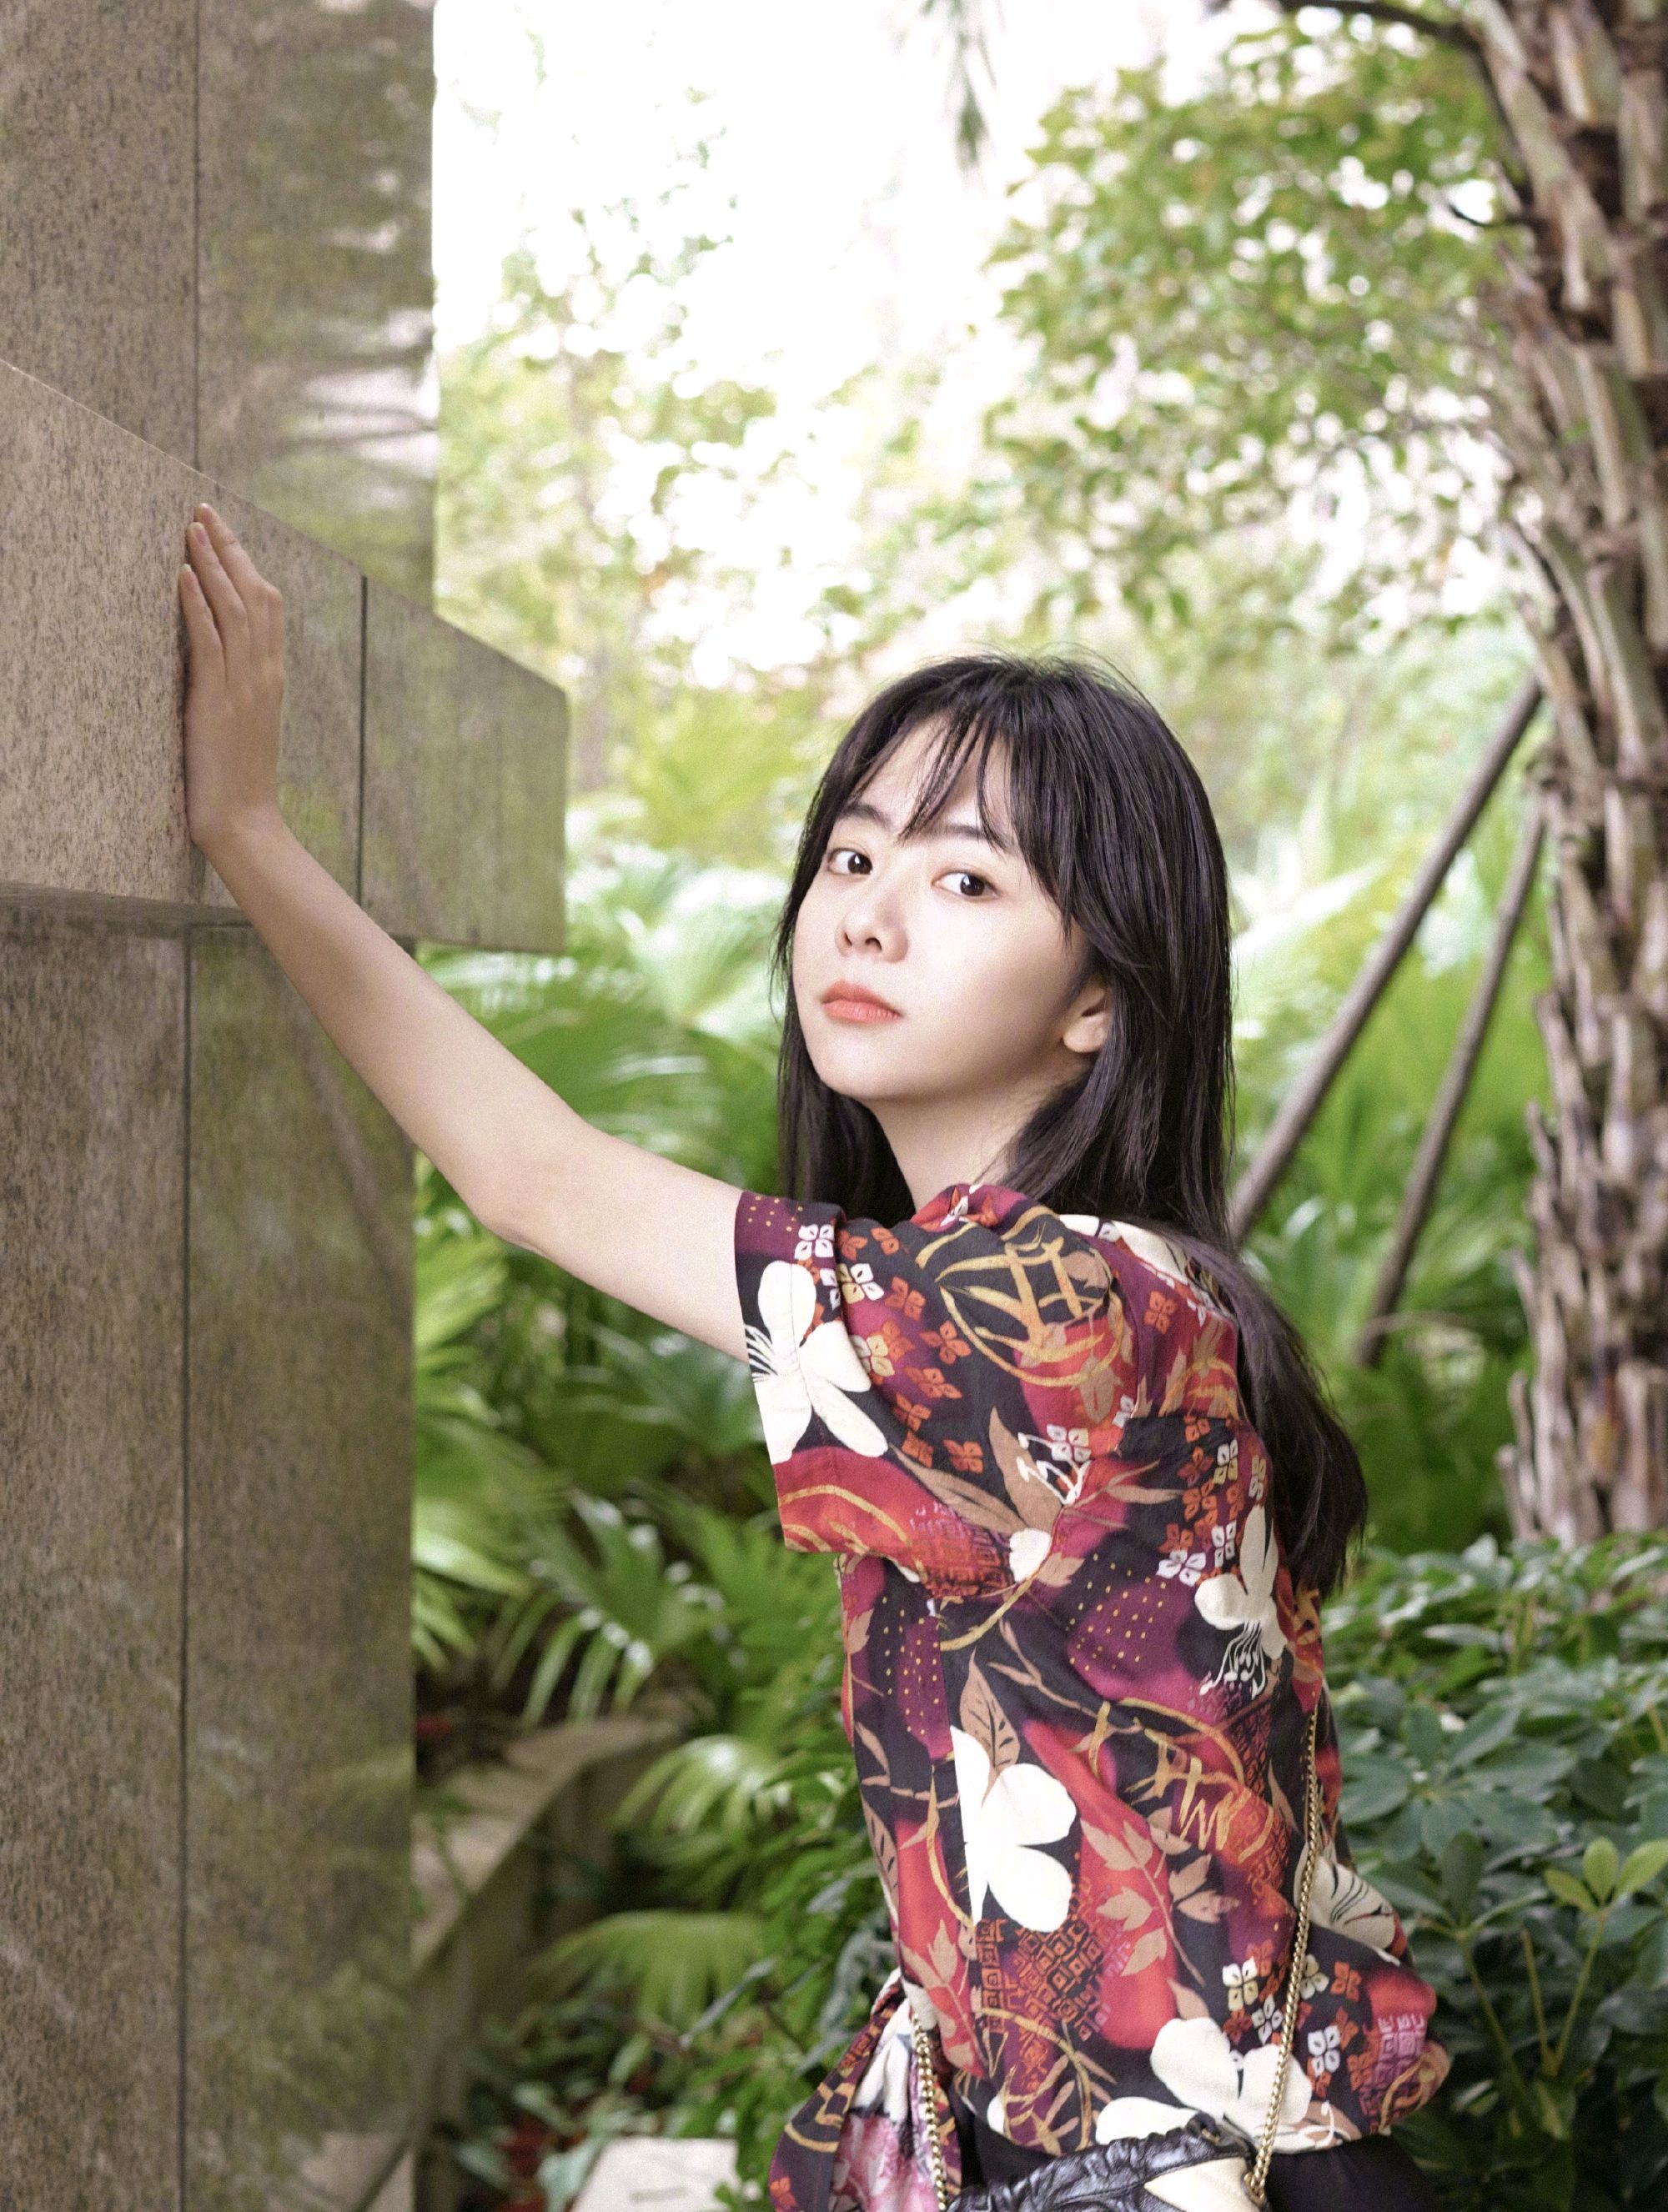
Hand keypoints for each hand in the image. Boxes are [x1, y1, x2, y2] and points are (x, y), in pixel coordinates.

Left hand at [179, 501, 286, 857]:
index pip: (267, 605)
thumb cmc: (239, 781)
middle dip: (228, 549)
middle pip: (254, 595)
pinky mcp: (218, 700)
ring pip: (233, 609)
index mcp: (271, 677)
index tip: (222, 532)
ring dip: (211, 564)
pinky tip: (182, 574)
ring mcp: (244, 685)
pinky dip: (196, 604)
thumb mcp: (244, 723)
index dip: (245, 563)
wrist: (245, 821)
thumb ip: (239, 685)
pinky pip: (210, 642)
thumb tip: (220, 657)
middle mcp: (263, 673)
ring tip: (191, 528)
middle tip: (204, 510)